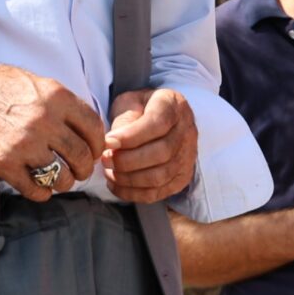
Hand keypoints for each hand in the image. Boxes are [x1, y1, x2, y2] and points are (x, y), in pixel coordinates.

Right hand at [0, 62, 107, 199]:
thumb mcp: (37, 82)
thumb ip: (63, 102)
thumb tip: (87, 126)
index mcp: (57, 97)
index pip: (94, 127)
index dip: (99, 143)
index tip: (96, 150)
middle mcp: (44, 121)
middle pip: (81, 155)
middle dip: (86, 167)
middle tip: (82, 170)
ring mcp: (24, 145)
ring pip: (62, 176)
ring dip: (66, 182)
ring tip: (62, 180)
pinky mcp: (4, 164)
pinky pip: (35, 189)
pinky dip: (42, 193)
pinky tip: (42, 189)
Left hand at [102, 89, 198, 203]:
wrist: (162, 119)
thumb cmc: (140, 108)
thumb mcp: (130, 101)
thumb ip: (124, 118)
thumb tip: (114, 144)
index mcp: (174, 106)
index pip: (159, 123)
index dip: (132, 136)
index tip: (108, 142)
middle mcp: (187, 131)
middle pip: (162, 153)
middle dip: (128, 160)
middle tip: (105, 159)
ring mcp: (188, 156)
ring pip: (161, 176)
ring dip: (129, 178)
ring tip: (109, 172)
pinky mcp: (182, 177)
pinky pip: (159, 192)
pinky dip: (133, 193)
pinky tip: (116, 184)